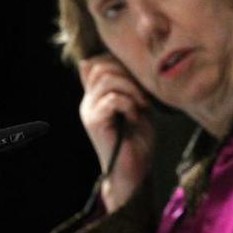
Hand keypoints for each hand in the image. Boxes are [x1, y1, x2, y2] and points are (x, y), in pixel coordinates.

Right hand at [78, 54, 154, 212]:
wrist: (133, 170)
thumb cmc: (138, 140)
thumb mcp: (137, 106)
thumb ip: (130, 87)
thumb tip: (129, 67)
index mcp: (96, 95)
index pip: (97, 62)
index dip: (120, 64)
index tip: (139, 83)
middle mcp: (88, 101)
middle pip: (102, 66)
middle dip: (129, 75)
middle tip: (143, 97)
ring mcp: (89, 111)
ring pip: (108, 80)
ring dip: (132, 90)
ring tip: (141, 107)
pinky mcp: (94, 122)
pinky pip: (112, 99)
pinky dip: (129, 104)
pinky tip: (134, 117)